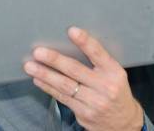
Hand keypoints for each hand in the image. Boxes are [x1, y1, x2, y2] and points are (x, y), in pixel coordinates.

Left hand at [24, 27, 143, 130]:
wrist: (123, 122)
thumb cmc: (116, 92)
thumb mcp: (115, 74)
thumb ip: (98, 62)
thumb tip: (70, 45)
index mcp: (114, 72)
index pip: (98, 54)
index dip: (85, 41)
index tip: (71, 31)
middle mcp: (104, 87)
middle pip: (75, 70)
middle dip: (54, 60)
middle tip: (39, 52)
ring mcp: (93, 102)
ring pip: (65, 86)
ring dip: (45, 75)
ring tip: (31, 66)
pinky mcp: (83, 113)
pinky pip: (62, 98)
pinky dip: (48, 88)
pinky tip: (39, 80)